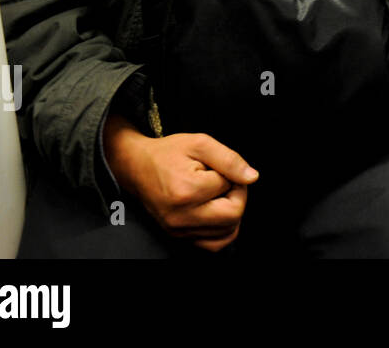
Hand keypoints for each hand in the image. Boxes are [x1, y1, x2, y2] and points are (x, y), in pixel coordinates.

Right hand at [103, 117, 257, 251]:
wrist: (137, 166)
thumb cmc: (168, 153)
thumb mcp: (200, 143)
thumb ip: (229, 159)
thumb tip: (251, 177)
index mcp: (187, 191)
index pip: (231, 188)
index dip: (233, 175)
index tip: (219, 169)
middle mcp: (181, 216)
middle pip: (233, 215)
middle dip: (237, 196)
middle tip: (224, 182)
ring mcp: (178, 229)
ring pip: (227, 232)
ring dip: (230, 212)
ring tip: (217, 195)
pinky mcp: (178, 235)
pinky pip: (213, 244)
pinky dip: (222, 229)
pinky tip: (216, 211)